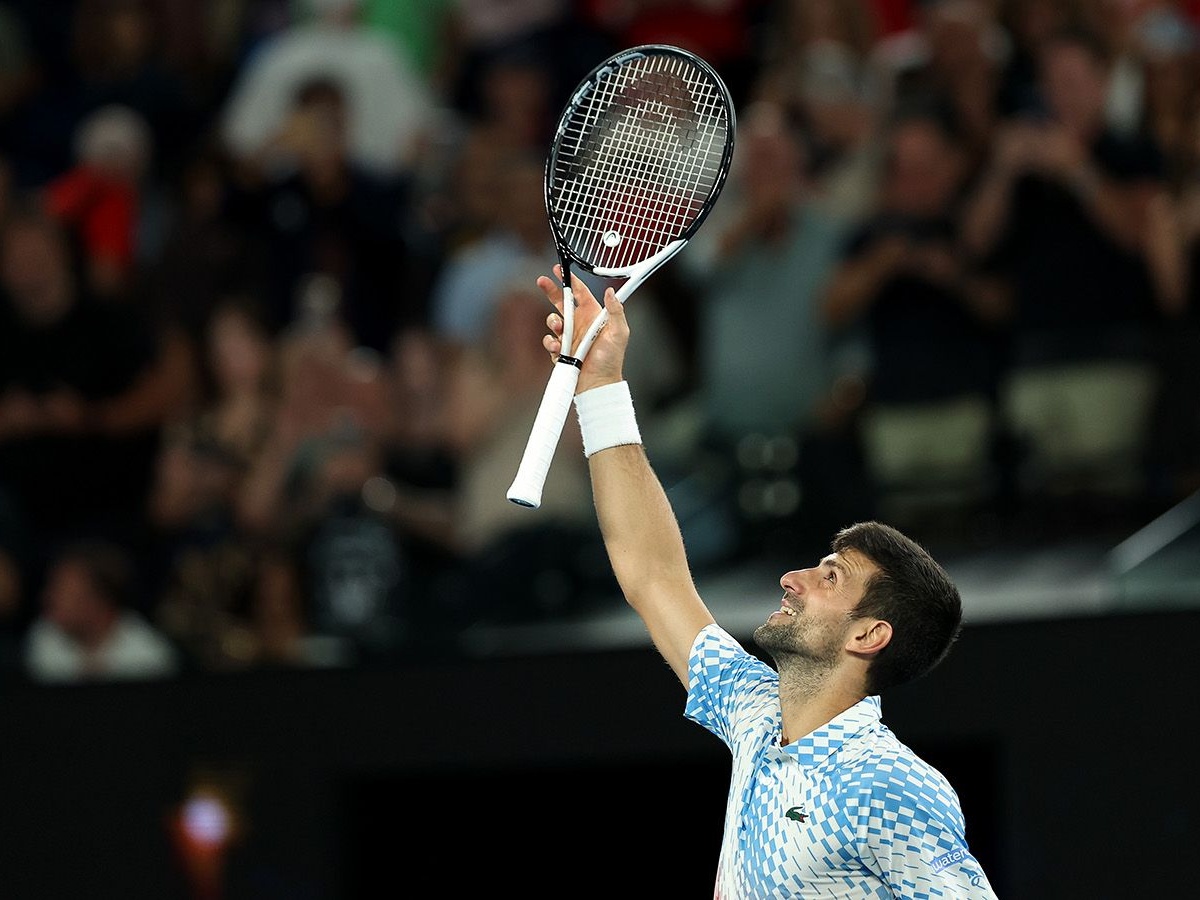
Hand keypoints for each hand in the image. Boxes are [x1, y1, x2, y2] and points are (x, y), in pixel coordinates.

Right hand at [538, 265, 629, 393]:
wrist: (598, 383)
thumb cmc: (611, 360)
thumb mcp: (619, 333)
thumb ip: (616, 311)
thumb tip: (611, 291)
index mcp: (593, 315)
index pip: (580, 293)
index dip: (570, 280)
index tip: (559, 270)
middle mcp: (580, 324)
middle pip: (561, 301)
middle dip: (551, 290)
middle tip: (541, 281)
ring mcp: (569, 337)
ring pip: (552, 321)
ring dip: (552, 322)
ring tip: (558, 328)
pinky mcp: (561, 350)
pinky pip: (549, 341)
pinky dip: (551, 343)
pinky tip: (558, 348)